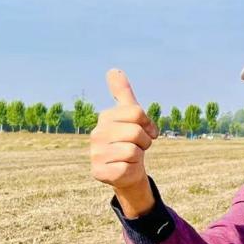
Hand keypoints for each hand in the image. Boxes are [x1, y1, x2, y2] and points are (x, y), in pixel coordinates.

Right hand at [90, 69, 158, 196]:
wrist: (127, 170)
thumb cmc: (130, 140)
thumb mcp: (130, 115)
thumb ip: (123, 93)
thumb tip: (113, 70)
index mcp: (105, 117)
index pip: (137, 113)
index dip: (148, 124)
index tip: (146, 131)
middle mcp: (96, 134)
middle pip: (136, 132)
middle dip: (144, 141)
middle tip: (137, 146)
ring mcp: (96, 154)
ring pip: (133, 151)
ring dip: (138, 156)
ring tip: (130, 157)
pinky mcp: (99, 172)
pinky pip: (128, 167)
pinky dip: (132, 170)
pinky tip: (124, 169)